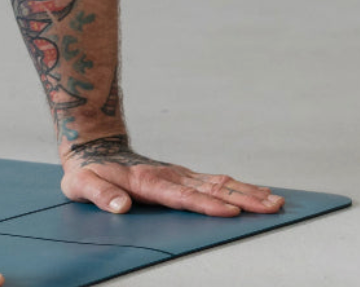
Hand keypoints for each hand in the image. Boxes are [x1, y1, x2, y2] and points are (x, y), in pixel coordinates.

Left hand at [59, 135, 283, 216]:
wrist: (94, 147)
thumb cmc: (88, 171)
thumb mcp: (82, 184)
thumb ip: (101, 195)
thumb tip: (120, 207)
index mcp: (148, 182)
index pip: (183, 196)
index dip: (206, 205)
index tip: (231, 212)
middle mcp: (170, 176)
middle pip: (212, 190)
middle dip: (244, 199)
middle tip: (273, 207)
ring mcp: (180, 175)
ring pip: (220, 184)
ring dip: (249, 193)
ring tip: (276, 201)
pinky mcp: (184, 176)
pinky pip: (216, 182)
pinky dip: (240, 187)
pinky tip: (259, 192)